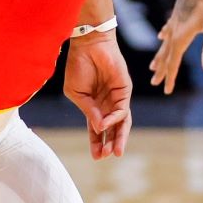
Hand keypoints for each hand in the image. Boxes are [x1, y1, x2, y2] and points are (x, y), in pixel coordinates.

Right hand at [63, 33, 131, 159]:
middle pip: (112, 129)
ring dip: (118, 137)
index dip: (96, 143)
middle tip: (105, 156)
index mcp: (93, 106)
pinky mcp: (125, 90)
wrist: (88, 45)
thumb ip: (89, 111)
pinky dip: (114, 118)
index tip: (95, 157)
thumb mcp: (77, 93)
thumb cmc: (78, 66)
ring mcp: (117, 98)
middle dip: (109, 144)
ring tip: (115, 152)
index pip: (97, 129)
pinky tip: (106, 124)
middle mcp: (107, 104)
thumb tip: (99, 129)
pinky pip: (122, 109)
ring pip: (122, 123)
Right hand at [150, 0, 202, 93]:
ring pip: (164, 45)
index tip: (167, 91)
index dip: (171, 78)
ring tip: (153, 66)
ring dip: (160, 57)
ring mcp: (173, 24)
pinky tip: (161, 37)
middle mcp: (173, 34)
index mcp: (181, 40)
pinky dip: (163, 37)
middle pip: (166, 56)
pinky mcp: (176, 16)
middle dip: (162, 71)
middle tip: (155, 83)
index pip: (174, 64)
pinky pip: (167, 30)